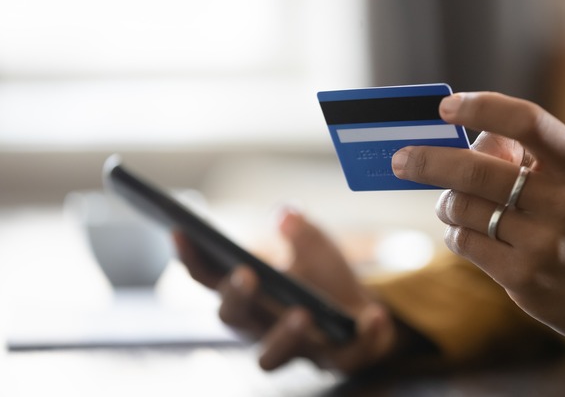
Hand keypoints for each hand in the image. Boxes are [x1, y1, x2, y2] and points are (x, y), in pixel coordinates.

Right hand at [174, 208, 399, 372]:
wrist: (364, 314)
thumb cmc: (325, 281)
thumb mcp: (317, 248)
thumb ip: (301, 231)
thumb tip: (285, 214)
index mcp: (250, 296)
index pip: (210, 280)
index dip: (192, 258)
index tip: (179, 229)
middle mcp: (261, 327)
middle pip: (233, 320)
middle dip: (236, 298)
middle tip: (247, 273)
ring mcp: (296, 349)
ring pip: (271, 357)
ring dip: (284, 335)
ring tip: (303, 312)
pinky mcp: (337, 361)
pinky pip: (347, 356)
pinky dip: (363, 336)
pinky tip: (374, 317)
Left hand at [391, 92, 564, 358]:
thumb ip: (528, 154)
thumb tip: (466, 139)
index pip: (528, 121)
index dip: (482, 108)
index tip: (446, 107)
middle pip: (477, 170)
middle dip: (428, 161)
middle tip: (401, 159)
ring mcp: (545, 243)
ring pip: (462, 207)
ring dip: (445, 202)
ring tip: (451, 204)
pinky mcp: (523, 276)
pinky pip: (463, 241)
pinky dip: (455, 231)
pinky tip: (467, 232)